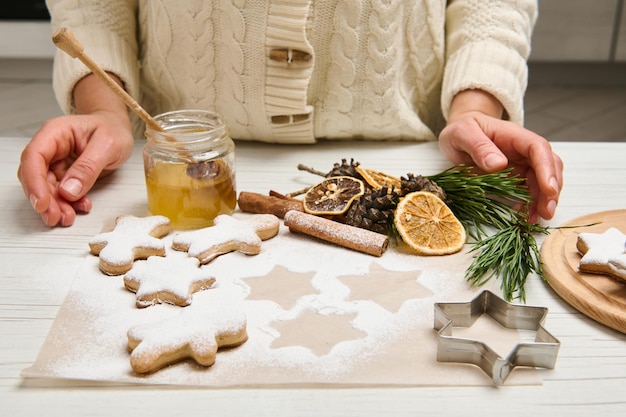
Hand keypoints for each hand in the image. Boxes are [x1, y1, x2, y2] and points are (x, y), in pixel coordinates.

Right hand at [17, 74, 133, 226]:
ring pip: (47, 188)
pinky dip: (68, 203)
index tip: (42, 203)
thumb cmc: (112, 129)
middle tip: (55, 217)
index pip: (34, 157)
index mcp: (55, 133)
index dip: (34, 182)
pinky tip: (80, 207)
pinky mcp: (65, 175)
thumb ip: (88, 167)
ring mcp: (56, 162)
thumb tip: (68, 190)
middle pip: (36, 176)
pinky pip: (61, 193)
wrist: (118, 130)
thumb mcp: (108, 145)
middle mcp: (51, 148)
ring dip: (55, 205)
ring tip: (68, 217)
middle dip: (45, 199)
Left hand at [439, 90, 562, 221]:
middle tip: (545, 212)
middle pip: (548, 166)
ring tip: (534, 219)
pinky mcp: (516, 176)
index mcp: (513, 135)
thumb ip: (478, 146)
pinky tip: (524, 215)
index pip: (538, 148)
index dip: (546, 169)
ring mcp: (521, 163)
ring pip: (542, 180)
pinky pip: (529, 190)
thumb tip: (498, 164)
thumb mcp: (461, 134)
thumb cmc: (461, 130)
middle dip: (550, 190)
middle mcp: (522, 149)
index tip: (548, 189)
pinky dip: (530, 204)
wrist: (458, 133)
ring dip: (543, 200)